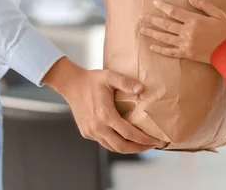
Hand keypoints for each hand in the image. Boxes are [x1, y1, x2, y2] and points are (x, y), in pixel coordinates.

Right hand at [43, 57, 160, 152]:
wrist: (71, 84)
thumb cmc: (91, 80)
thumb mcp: (110, 77)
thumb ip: (126, 83)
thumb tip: (142, 89)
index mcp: (106, 115)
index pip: (129, 134)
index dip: (143, 139)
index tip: (154, 141)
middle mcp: (98, 127)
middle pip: (121, 147)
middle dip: (138, 148)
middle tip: (150, 146)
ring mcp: (91, 131)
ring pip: (111, 147)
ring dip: (127, 148)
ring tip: (139, 144)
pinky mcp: (86, 132)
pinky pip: (103, 142)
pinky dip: (115, 143)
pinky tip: (123, 138)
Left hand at [140, 0, 225, 63]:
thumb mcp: (218, 14)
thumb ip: (204, 5)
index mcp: (194, 20)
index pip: (174, 12)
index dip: (163, 7)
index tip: (155, 3)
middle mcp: (187, 32)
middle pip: (165, 24)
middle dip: (152, 20)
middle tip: (142, 17)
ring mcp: (185, 44)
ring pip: (165, 38)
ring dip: (152, 33)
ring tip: (142, 30)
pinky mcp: (186, 54)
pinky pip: (170, 52)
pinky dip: (160, 49)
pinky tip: (152, 46)